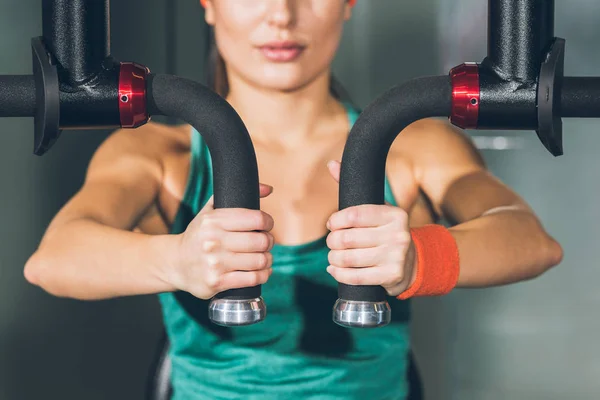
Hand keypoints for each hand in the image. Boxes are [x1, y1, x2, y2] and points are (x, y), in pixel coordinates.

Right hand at [167, 183, 274, 299]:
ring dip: (268, 259)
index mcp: (213, 221)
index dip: (268, 222)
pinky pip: (253, 279)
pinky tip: (262, 271)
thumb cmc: (199, 235)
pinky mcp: (217, 282)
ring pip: (260, 261)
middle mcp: (213, 241)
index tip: (266, 225)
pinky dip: (263, 275)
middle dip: (269, 241)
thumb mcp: (211, 211)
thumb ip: (237, 195)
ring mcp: (215, 263)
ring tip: (264, 257)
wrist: (175, 263)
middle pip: (261, 241)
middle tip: (266, 242)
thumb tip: (268, 188)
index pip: (256, 219)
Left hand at [325, 161, 416, 296]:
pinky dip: (338, 274)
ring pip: (348, 258)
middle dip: (332, 241)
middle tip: (332, 242)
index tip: (332, 224)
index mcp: (394, 215)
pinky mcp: (392, 277)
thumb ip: (354, 188)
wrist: (412, 263)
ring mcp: (396, 257)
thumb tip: (332, 163)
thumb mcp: (376, 209)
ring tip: (333, 256)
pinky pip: (354, 277)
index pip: (354, 214)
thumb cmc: (385, 232)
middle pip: (348, 238)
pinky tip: (335, 270)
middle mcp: (398, 235)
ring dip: (333, 258)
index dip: (336, 220)